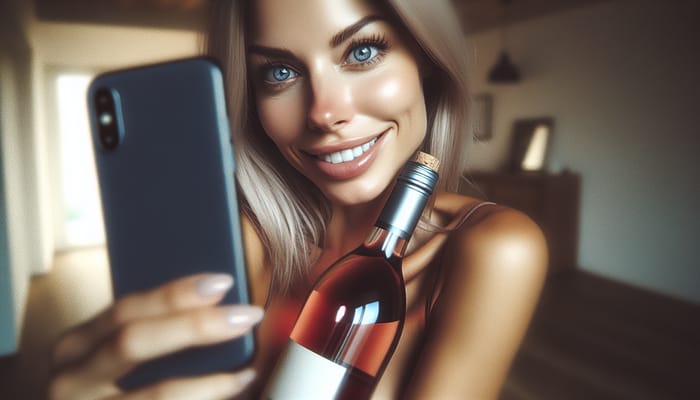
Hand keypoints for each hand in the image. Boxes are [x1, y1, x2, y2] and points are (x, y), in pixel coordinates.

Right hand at [48, 273, 263, 399]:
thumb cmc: (107, 392)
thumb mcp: (109, 360)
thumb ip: (150, 333)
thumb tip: (217, 303)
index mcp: (76, 346)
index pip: (126, 309)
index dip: (175, 294)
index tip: (222, 282)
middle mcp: (71, 380)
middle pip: (133, 341)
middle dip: (195, 325)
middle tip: (246, 316)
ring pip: (157, 393)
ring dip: (209, 382)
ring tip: (247, 371)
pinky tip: (232, 390)